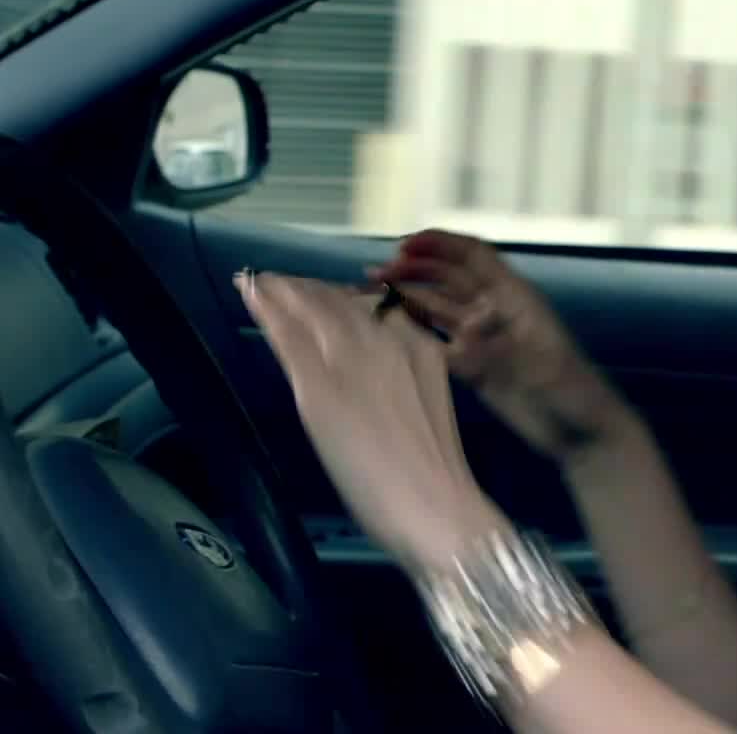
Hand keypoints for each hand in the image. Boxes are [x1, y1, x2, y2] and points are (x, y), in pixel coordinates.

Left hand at [237, 272, 506, 572]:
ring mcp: (350, 360)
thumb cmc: (436, 470)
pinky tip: (252, 295)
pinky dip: (266, 311)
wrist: (433, 502)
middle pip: (339, 303)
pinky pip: (287, 337)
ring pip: (310, 311)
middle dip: (307, 291)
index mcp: (420, 346)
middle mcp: (386, 341)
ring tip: (259, 282)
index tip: (319, 295)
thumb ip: (401, 380)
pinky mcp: (317, 385)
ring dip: (282, 292)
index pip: (373, 309)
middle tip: (281, 285)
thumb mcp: (426, 407)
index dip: (340, 298)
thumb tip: (376, 374)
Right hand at [368, 230, 629, 462]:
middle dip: (412, 271)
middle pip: (447, 279)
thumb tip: (457, 342)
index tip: (403, 245)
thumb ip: (496, 354)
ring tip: (367, 295)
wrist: (584, 434)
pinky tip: (384, 332)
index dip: (440, 245)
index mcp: (515, 298)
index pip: (474, 257)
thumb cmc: (571, 393)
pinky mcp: (475, 368)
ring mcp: (484, 340)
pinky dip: (412, 334)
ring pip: (438, 309)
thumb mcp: (538, 370)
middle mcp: (495, 312)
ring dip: (406, 299)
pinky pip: (437, 342)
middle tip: (373, 274)